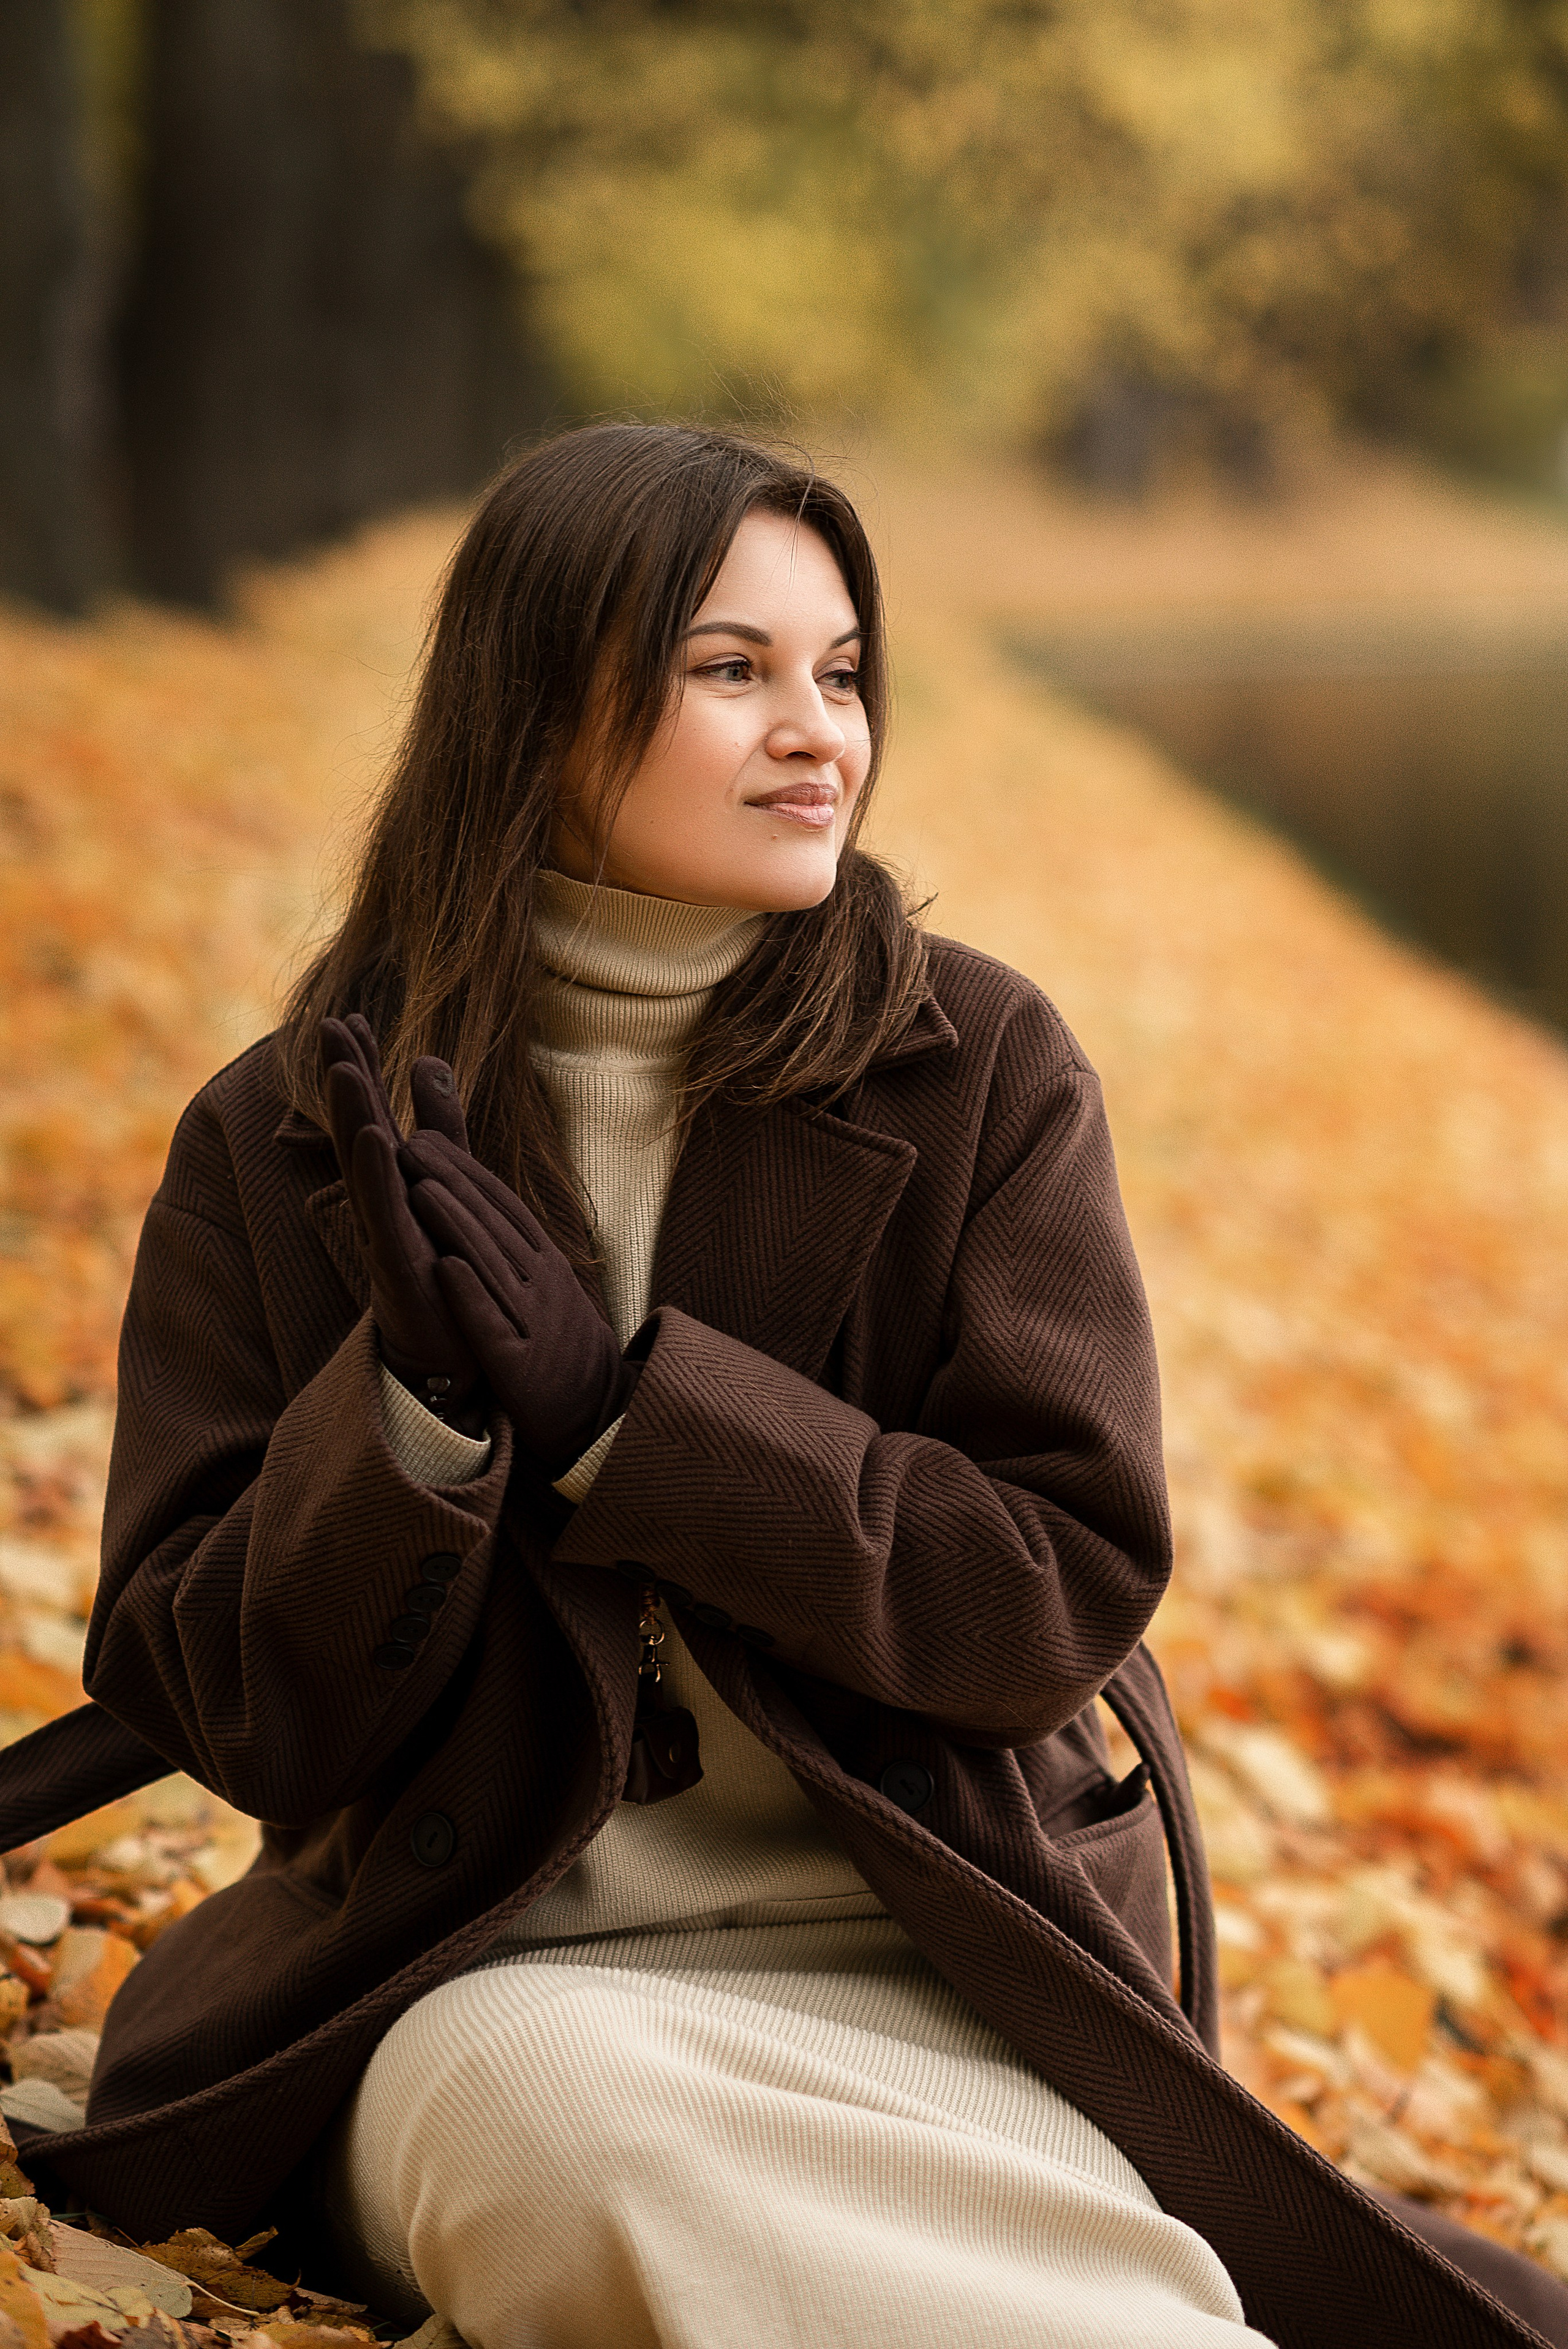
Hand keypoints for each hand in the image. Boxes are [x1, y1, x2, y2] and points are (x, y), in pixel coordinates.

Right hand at [318, 1017, 482, 1419]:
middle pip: (357, 1128)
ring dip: (350, 1115)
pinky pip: (384, 1213)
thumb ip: (441, 1128)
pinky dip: (377, 1173)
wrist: (455, 1357)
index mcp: (394, 1182)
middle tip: (329, 1023)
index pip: (372, 1112)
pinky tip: (376, 1136)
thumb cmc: (443, 1270)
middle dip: (344, 1077)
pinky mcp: (398, 1265)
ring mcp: (385, 1233)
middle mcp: (380, 1203)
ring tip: (342, 1067)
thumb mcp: (449, 1182)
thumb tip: (427, 1059)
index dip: (361, 1066)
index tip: (349, 1016)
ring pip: (362, 1165)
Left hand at [400, 1131, 637, 1477]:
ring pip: (492, 1266)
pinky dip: (470, 1296)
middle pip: (496, 1225)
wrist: (600, 1416)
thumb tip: (488, 1205)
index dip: (466, 1172)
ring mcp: (535, 1322)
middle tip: (412, 1146)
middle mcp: (544, 1285)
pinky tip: (443, 1269)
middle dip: (454, 1183)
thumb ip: (519, 1247)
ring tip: (419, 1192)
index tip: (428, 1139)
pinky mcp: (522, 1365)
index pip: (505, 1207)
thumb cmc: (563, 1347)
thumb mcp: (548, 1287)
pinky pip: (493, 1326)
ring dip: (456, 1226)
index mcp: (547, 1263)